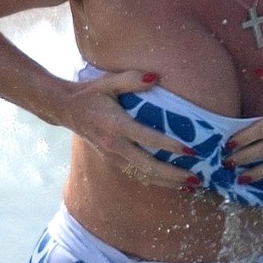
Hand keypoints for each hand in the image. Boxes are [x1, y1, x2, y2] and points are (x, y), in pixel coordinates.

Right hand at [62, 69, 195, 189]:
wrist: (66, 110)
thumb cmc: (91, 93)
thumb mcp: (108, 81)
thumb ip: (131, 79)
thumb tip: (155, 78)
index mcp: (116, 125)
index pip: (147, 138)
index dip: (169, 145)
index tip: (191, 150)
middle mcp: (115, 145)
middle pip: (148, 166)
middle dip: (173, 174)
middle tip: (196, 178)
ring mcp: (113, 156)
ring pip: (143, 175)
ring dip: (168, 182)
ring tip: (190, 185)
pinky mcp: (113, 160)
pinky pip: (137, 174)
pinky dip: (156, 181)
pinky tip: (173, 183)